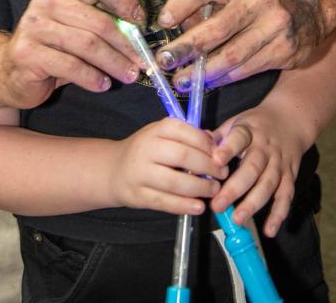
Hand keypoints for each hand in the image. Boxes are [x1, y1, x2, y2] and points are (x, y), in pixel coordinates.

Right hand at [0, 0, 146, 106]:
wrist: (6, 73)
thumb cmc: (50, 50)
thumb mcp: (74, 28)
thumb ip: (100, 17)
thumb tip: (137, 16)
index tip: (139, 20)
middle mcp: (46, 4)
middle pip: (98, 20)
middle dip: (125, 44)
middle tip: (141, 61)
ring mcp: (34, 28)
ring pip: (87, 45)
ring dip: (113, 63)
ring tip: (127, 75)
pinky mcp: (28, 54)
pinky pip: (71, 66)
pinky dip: (92, 77)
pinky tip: (102, 85)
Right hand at [110, 118, 228, 214]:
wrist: (113, 170)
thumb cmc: (146, 150)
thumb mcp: (162, 135)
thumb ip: (187, 137)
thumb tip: (215, 142)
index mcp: (156, 129)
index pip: (185, 132)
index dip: (207, 144)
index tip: (221, 154)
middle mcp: (147, 148)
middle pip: (183, 157)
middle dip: (208, 167)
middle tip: (222, 174)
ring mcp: (141, 173)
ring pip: (175, 182)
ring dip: (200, 188)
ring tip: (214, 190)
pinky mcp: (138, 196)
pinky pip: (165, 202)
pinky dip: (185, 206)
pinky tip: (199, 206)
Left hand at [155, 0, 323, 89]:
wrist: (308, 11)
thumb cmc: (258, 2)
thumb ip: (207, 7)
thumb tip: (178, 28)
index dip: (183, 2)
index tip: (164, 21)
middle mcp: (259, 2)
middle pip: (217, 28)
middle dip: (187, 48)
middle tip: (164, 61)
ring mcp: (274, 28)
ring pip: (231, 56)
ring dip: (202, 72)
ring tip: (180, 80)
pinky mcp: (283, 52)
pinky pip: (245, 70)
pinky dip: (223, 78)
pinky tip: (207, 82)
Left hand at [209, 106, 304, 236]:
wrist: (290, 119)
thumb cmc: (256, 124)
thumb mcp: (236, 122)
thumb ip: (217, 137)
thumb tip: (194, 149)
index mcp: (249, 131)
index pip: (239, 138)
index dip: (228, 149)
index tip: (216, 161)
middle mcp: (265, 148)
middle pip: (252, 168)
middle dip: (235, 188)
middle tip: (218, 205)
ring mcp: (279, 163)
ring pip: (268, 184)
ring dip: (253, 204)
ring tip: (237, 219)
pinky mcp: (290, 176)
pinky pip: (285, 197)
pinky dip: (278, 215)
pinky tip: (269, 230)